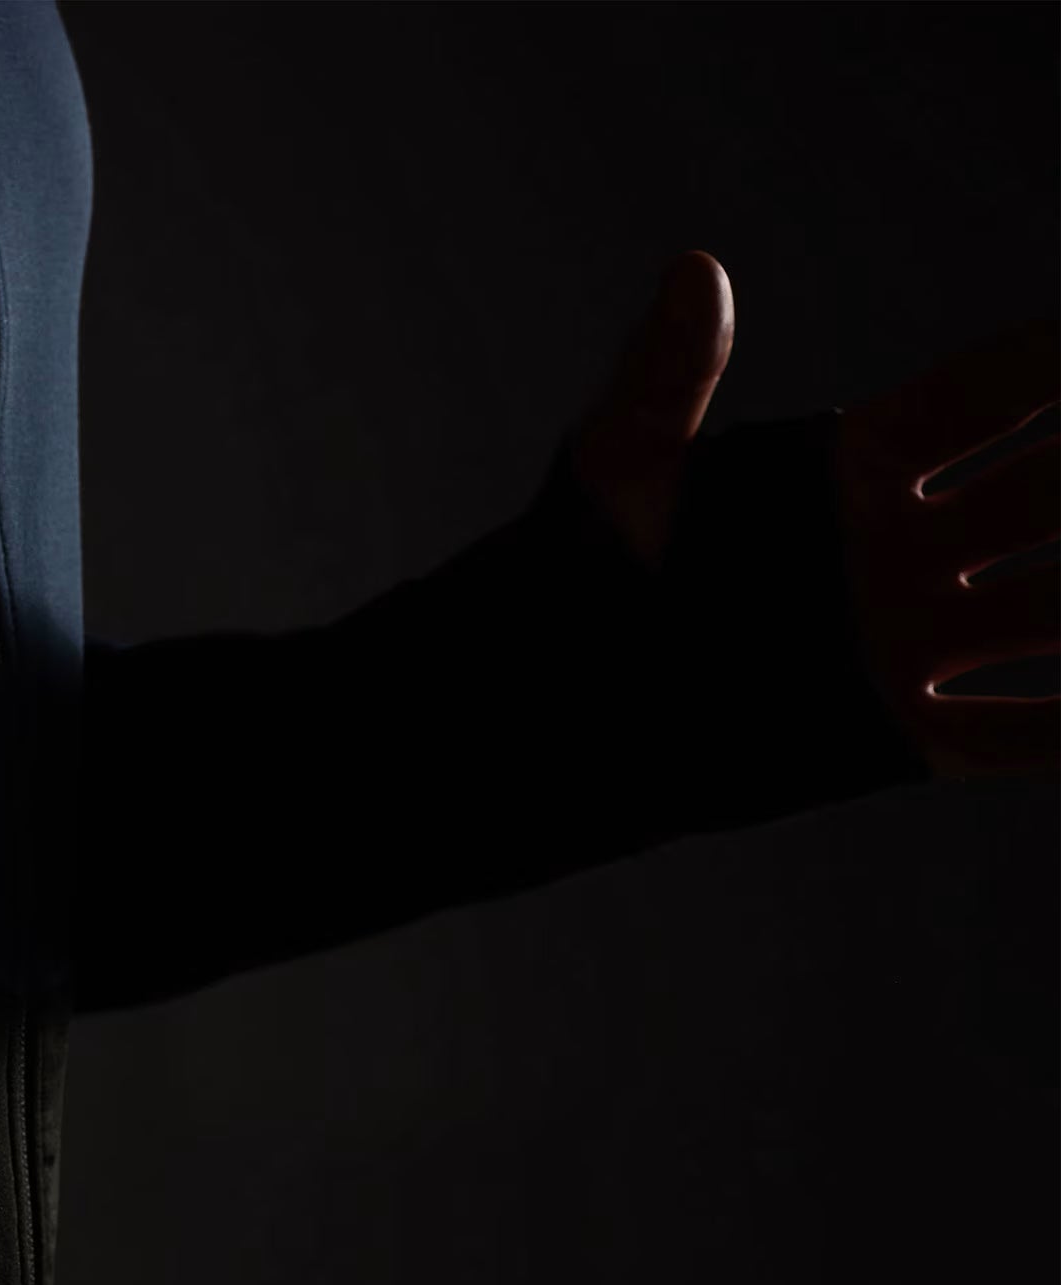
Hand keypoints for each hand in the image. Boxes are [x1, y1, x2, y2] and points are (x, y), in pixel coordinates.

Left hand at [570, 250, 1058, 782]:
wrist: (555, 714)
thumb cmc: (573, 582)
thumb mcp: (618, 482)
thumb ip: (665, 385)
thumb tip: (693, 270)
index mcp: (855, 469)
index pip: (991, 396)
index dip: (1059, 364)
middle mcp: (902, 548)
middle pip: (1054, 494)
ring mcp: (904, 641)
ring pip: (1056, 610)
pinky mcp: (887, 733)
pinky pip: (1013, 731)